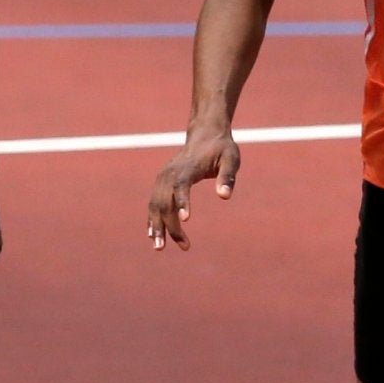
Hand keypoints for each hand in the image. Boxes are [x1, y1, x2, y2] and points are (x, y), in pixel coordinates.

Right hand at [147, 124, 239, 250]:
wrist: (204, 135)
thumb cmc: (221, 148)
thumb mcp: (231, 159)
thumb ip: (227, 177)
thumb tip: (225, 196)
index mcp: (188, 167)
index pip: (181, 186)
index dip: (182, 202)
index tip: (186, 220)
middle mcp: (170, 173)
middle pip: (165, 202)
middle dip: (171, 225)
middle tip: (184, 246)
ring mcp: (163, 178)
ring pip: (155, 205)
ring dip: (157, 227)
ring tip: (160, 247)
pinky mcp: (161, 183)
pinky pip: (153, 204)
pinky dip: (152, 219)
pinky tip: (154, 235)